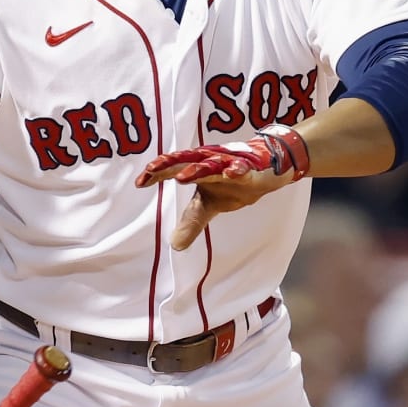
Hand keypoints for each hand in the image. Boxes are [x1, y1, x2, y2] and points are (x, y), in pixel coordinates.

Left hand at [136, 125, 307, 250]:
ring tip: (182, 177)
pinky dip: (237, 170)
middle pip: (187, 161)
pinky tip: (231, 173)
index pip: (173, 168)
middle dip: (170, 164)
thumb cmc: (233, 183)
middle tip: (152, 169)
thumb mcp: (209, 206)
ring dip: (197, 170)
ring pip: (211, 165)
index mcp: (198, 168)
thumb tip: (175, 244)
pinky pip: (243, 170)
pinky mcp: (250, 171)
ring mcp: (230, 165)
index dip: (156, 173)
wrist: (267, 170)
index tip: (140, 182)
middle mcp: (210, 163)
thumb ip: (192, 222)